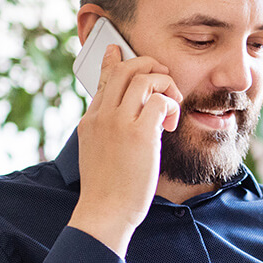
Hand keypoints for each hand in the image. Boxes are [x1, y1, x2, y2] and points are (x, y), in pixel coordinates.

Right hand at [66, 45, 182, 254]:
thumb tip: (123, 121)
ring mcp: (119, 123)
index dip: (115, 61)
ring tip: (172, 106)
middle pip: (125, 68)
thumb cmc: (107, 189)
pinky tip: (171, 125)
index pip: (104, 78)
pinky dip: (171, 106)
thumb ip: (107, 131)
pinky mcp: (139, 134)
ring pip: (144, 78)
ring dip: (166, 85)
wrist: (104, 212)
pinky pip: (160, 100)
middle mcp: (102, 115)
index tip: (117, 51)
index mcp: (91, 119)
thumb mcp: (98, 152)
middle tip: (164, 79)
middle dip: (149, 65)